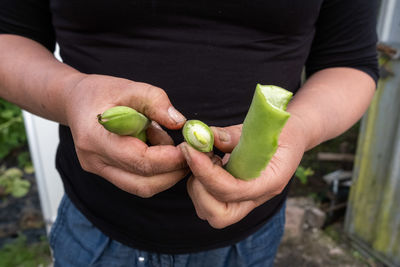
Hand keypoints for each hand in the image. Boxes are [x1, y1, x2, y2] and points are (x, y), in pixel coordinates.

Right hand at [64, 74, 188, 197]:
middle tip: (189, 153)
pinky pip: (136, 181)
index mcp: (96, 138)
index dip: (169, 158)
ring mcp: (98, 170)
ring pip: (141, 187)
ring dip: (165, 173)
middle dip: (172, 172)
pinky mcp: (106, 173)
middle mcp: (94, 161)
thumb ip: (156, 102)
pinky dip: (155, 171)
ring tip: (171, 147)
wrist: (77, 101)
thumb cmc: (101, 92)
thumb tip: (179, 123)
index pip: (139, 161)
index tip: (188, 147)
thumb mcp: (130, 87)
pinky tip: (159, 150)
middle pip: (142, 183)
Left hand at [180, 116, 306, 227]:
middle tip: (197, 157)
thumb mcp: (264, 126)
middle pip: (220, 215)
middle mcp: (256, 197)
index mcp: (271, 181)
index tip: (191, 150)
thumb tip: (206, 136)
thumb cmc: (282, 130)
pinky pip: (208, 199)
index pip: (234, 191)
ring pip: (209, 210)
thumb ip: (234, 135)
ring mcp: (244, 199)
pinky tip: (206, 159)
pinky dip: (198, 181)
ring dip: (197, 184)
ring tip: (204, 155)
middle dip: (200, 189)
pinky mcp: (232, 194)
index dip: (208, 173)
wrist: (292, 136)